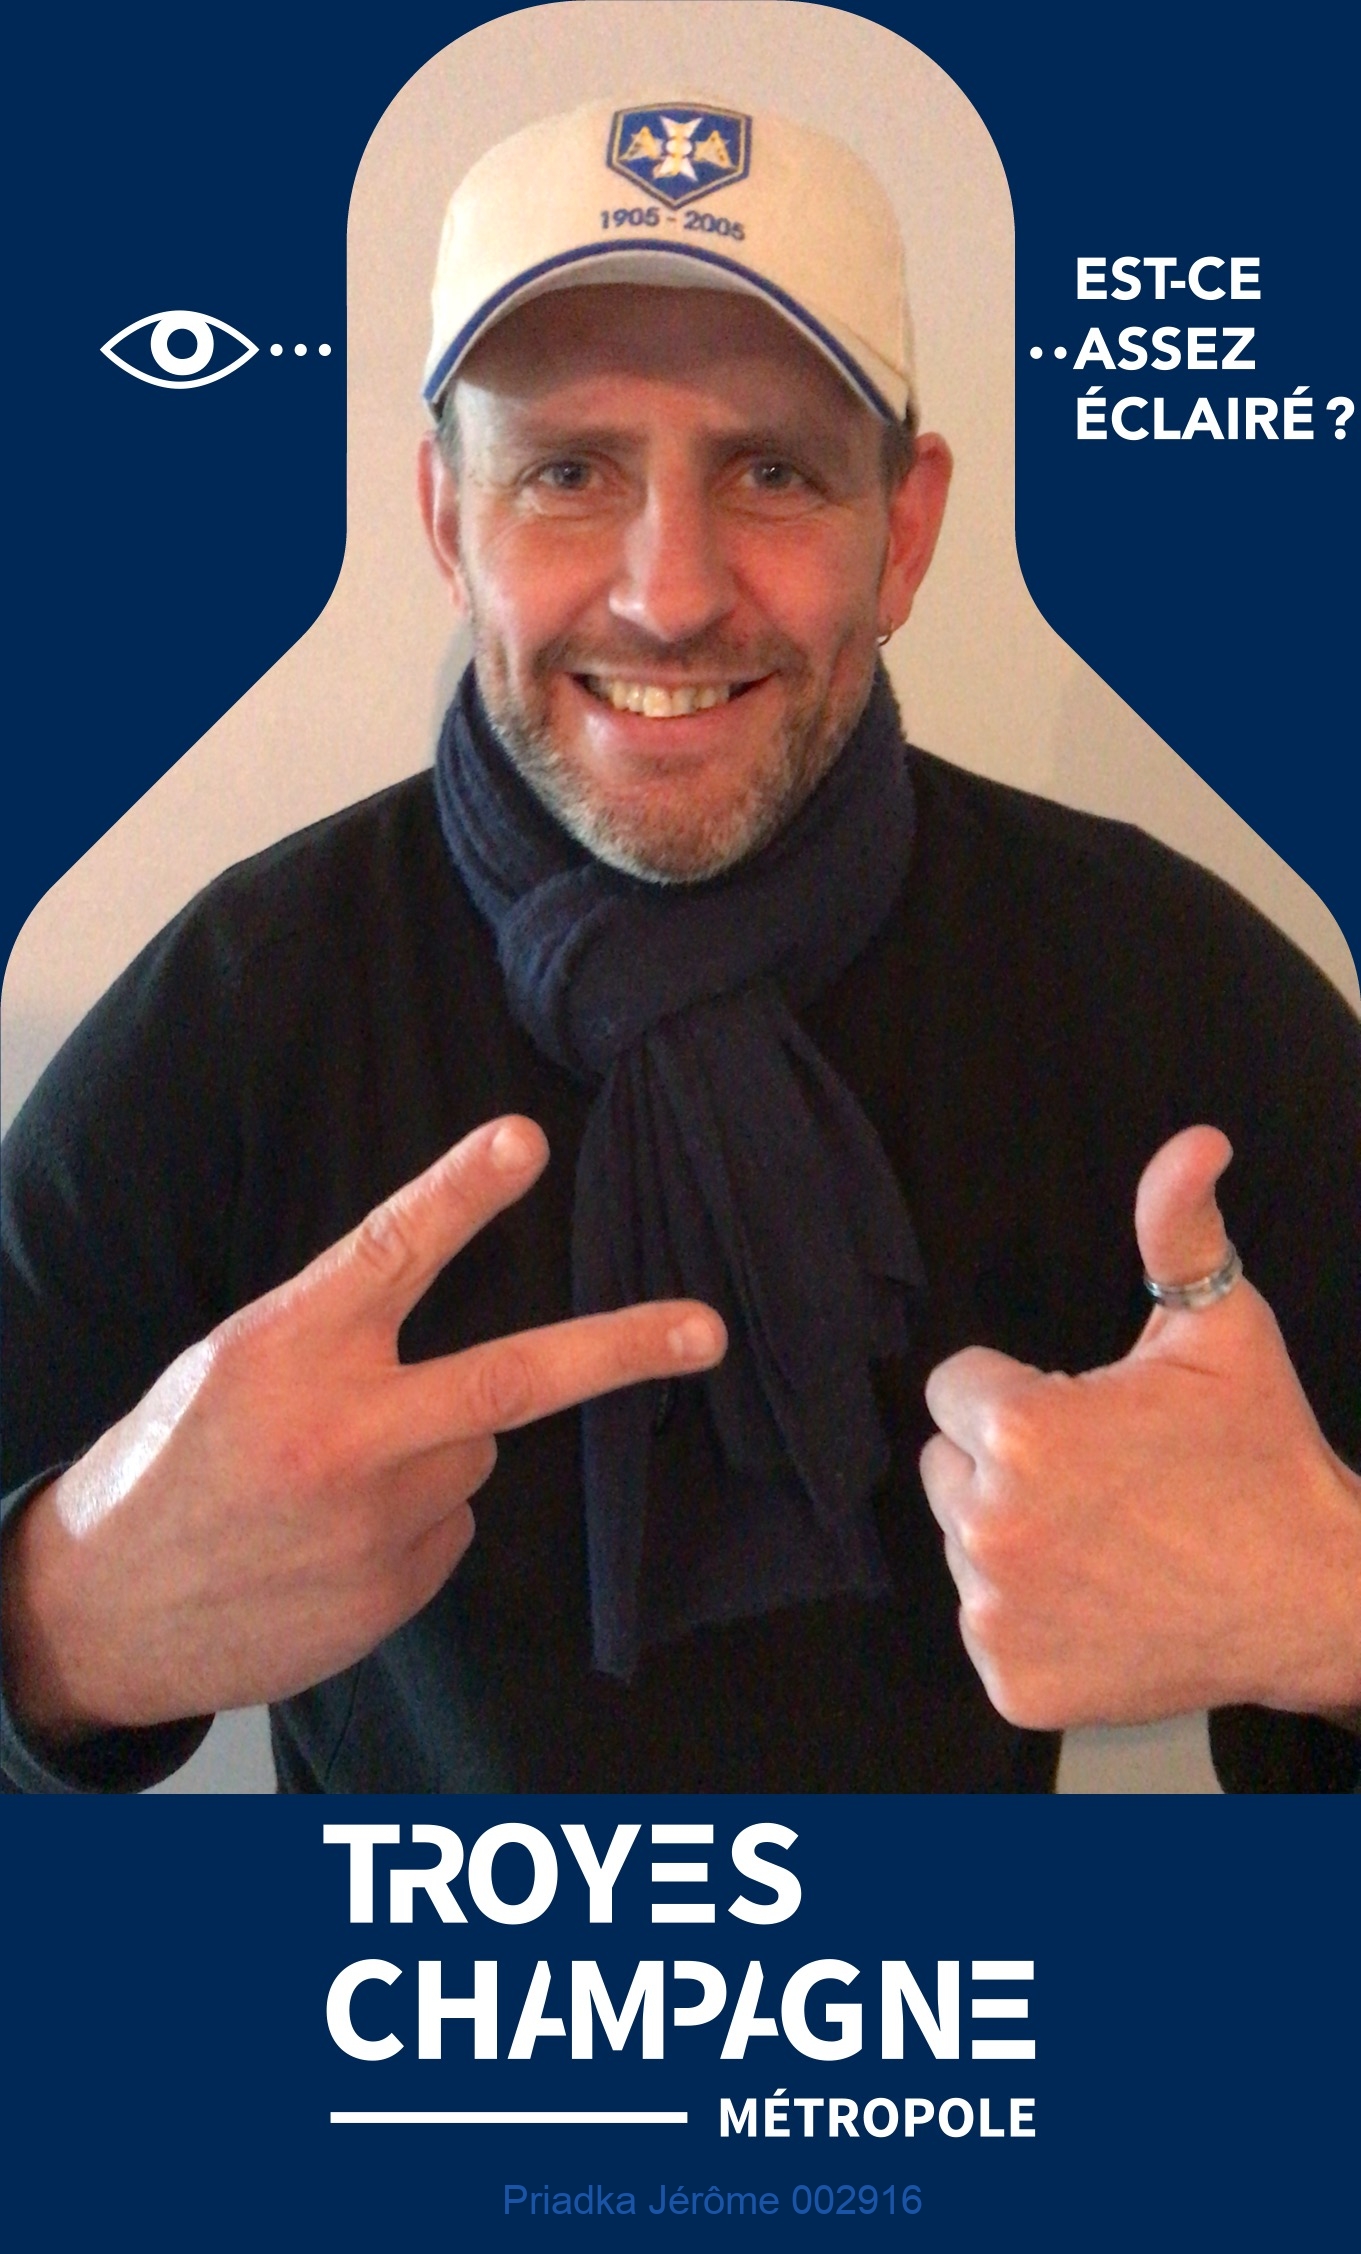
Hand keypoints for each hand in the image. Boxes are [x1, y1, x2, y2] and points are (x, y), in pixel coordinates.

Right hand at [2, 1117, 725, 1739]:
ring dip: (428, 1456)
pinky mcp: (393, 1592)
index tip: (524, 1141)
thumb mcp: (230, 1365)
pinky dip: (412, 1522)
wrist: (107, 1610)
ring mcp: (374, 1524)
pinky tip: (332, 1538)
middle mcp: (340, 1435)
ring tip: (329, 1484)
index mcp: (285, 1351)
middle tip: (704, 1331)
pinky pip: (447, 1527)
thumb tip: (458, 1334)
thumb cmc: (174, 1462)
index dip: (460, 1192)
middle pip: (509, 1382)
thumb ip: (335, 1336)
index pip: (388, 1252)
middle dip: (620, 1351)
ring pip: (470, 1455)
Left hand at [920, 1126, 1360, 1729]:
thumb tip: (1194, 1143)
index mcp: (1022, 1432)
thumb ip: (1179, 1229)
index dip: (1019, 1393)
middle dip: (1005, 1462)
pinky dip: (1032, 1616)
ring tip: (1106, 1536)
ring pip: (961, 1544)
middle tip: (1099, 1478)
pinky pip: (987, 1623)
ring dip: (1013, 1535)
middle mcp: (991, 1526)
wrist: (1316, 1595)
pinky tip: (1102, 1597)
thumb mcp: (1223, 1328)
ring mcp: (998, 1612)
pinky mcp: (1013, 1680)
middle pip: (944, 1465)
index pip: (954, 1387)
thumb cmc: (1262, 1456)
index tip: (1084, 1416)